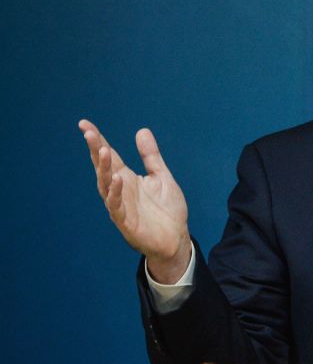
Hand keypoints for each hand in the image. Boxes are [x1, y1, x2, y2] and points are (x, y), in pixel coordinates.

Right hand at [79, 119, 190, 282]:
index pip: (109, 157)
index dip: (98, 141)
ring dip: (104, 169)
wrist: (176, 238)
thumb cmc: (167, 210)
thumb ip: (150, 156)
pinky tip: (117, 179)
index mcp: (127, 179)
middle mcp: (120, 190)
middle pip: (104, 168)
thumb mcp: (161, 176)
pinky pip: (117, 206)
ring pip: (106, 185)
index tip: (85, 124)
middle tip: (89, 132)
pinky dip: (115, 192)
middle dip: (96, 150)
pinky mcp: (126, 222)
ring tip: (104, 150)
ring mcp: (121, 206)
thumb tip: (141, 130)